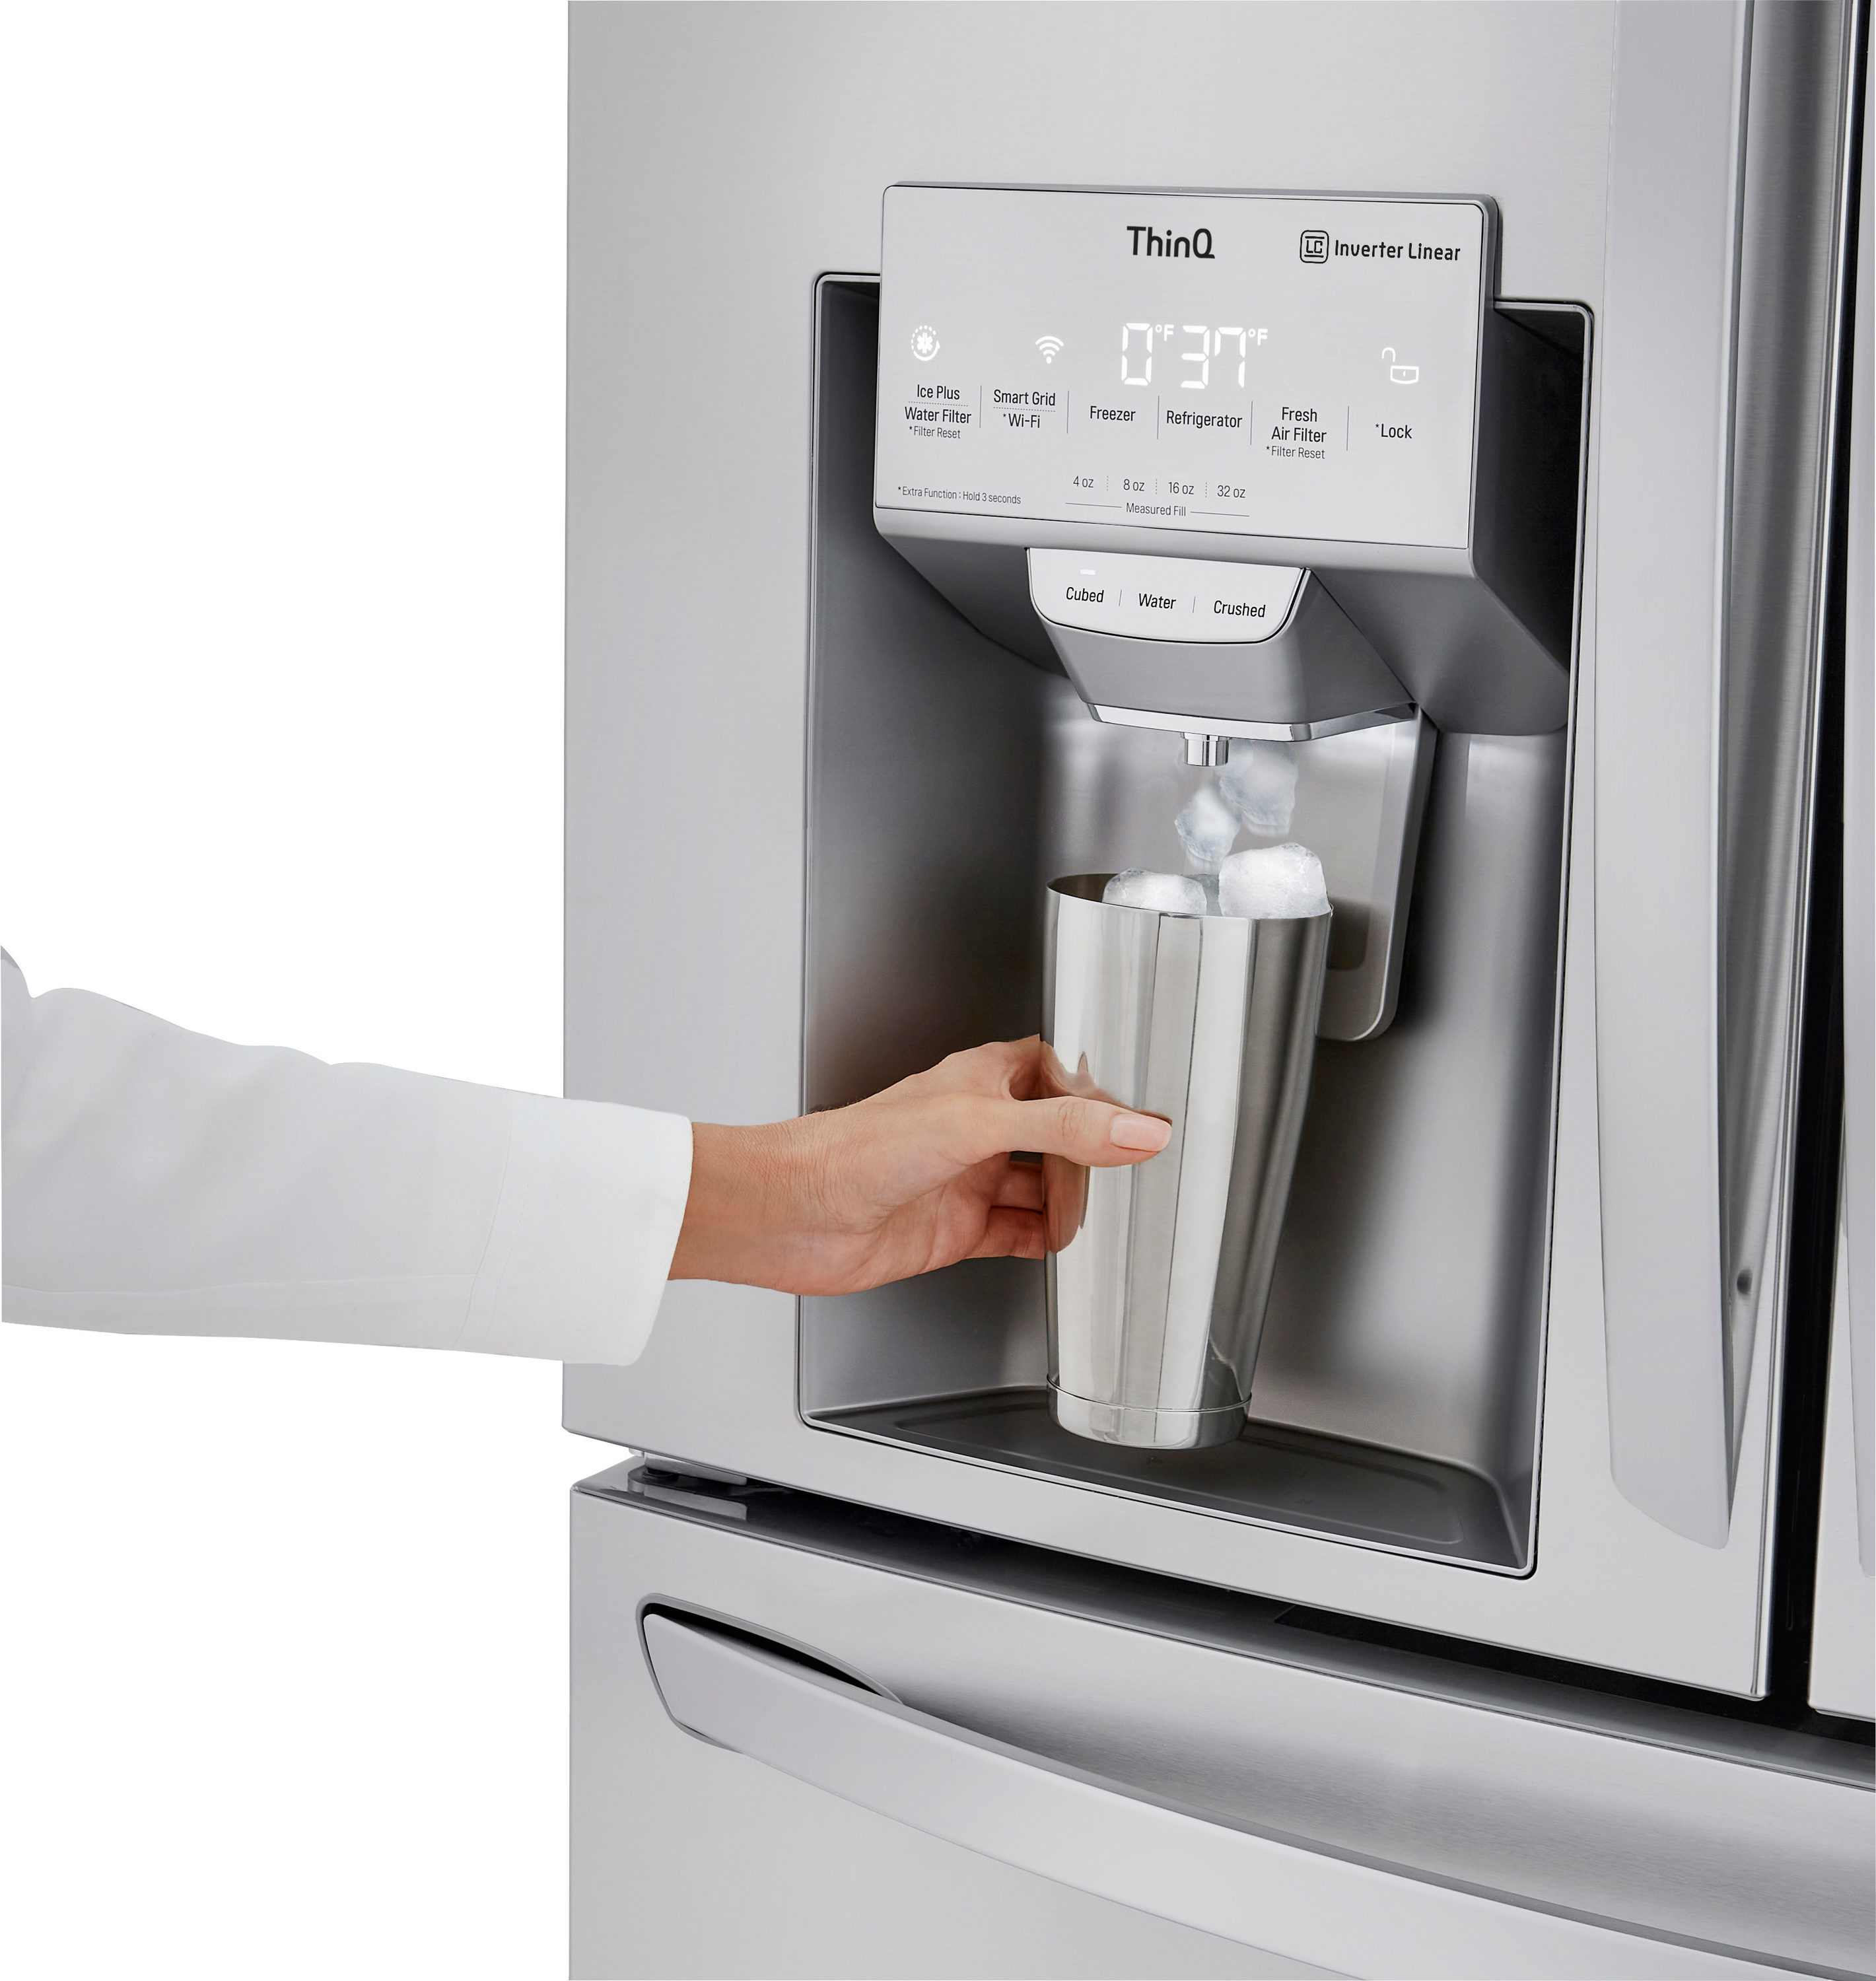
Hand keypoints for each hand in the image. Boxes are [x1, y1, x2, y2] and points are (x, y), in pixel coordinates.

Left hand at [668, 1037, 1170, 1294]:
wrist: (792, 1214)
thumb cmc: (855, 1150)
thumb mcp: (977, 1125)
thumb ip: (1063, 1129)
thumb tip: (1137, 1131)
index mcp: (980, 1080)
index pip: (1058, 1070)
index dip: (1099, 1084)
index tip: (1144, 1103)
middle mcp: (976, 1127)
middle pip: (1058, 1136)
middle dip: (1095, 1152)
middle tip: (1139, 1168)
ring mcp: (966, 1180)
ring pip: (1040, 1187)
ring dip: (1074, 1201)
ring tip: (1115, 1211)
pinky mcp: (956, 1230)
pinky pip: (1017, 1234)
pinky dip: (1046, 1241)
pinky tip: (1068, 1246)